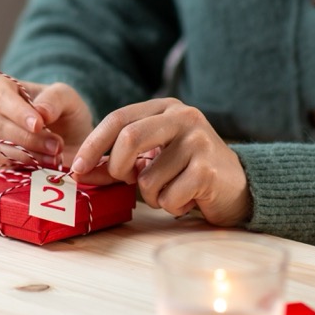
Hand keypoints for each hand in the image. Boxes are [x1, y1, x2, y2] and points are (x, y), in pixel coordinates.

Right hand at [0, 75, 93, 171]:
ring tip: (53, 158)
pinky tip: (41, 167)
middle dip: (26, 138)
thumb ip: (55, 98)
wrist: (64, 139)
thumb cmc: (59, 112)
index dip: (17, 112)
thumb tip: (41, 112)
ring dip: (25, 156)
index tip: (39, 125)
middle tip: (55, 146)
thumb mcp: (65, 97)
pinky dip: (20, 169)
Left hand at [70, 98, 251, 226]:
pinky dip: (171, 206)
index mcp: (166, 108)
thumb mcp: (151, 160)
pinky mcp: (208, 169)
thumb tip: (79, 173)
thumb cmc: (187, 173)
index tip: (75, 168)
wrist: (239, 187)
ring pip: (148, 178)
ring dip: (152, 196)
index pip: (118, 118)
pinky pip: (169, 196)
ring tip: (172, 193)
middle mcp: (183, 117)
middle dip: (118, 167)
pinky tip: (189, 200)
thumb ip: (117, 164)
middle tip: (125, 181)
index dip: (93, 145)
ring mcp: (199, 141)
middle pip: (129, 138)